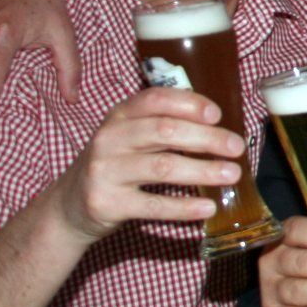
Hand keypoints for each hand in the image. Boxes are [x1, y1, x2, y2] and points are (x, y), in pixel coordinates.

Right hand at [50, 88, 240, 243]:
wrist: (69, 206)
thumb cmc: (115, 164)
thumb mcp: (130, 136)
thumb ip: (163, 125)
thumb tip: (220, 127)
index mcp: (119, 116)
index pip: (155, 99)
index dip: (189, 104)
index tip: (218, 115)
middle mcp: (109, 139)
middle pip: (164, 131)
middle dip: (207, 138)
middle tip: (237, 147)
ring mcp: (105, 171)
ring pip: (162, 167)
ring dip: (203, 171)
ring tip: (232, 175)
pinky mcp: (106, 203)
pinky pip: (153, 205)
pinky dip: (183, 206)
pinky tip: (208, 207)